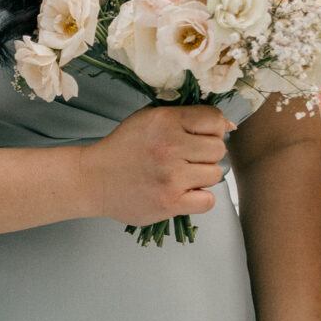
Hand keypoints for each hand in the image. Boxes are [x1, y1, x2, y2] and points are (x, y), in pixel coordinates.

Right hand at [81, 105, 230, 227]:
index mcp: (166, 121)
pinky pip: (208, 201)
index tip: (198, 137)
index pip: (215, 120)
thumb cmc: (123, 148)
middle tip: (186, 159)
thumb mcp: (149, 118)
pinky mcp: (169, 203)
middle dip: (205, 154)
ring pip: (215, 174)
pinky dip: (199, 198)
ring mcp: (170, 177)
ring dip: (202, 177)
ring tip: (180, 176)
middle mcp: (170, 147)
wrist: (92, 179)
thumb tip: (227, 125)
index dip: (212, 129)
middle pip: (218, 149)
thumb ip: (184, 116)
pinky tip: (182, 193)